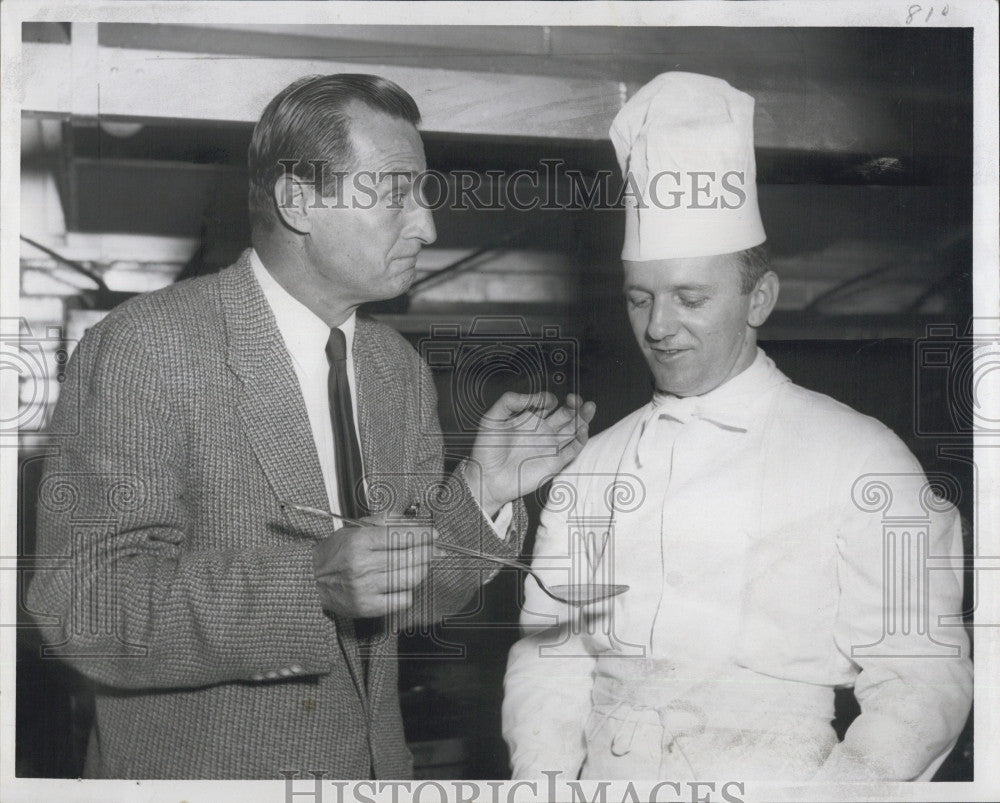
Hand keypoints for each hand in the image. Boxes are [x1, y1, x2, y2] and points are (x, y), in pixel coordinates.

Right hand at [312, 514, 435, 617]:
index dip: (422, 535)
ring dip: (422, 570)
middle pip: (410, 557)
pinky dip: (409, 591)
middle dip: (429, 552)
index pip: (401, 536)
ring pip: (410, 578)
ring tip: (423, 564)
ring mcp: (366, 588)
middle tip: (436, 549)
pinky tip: (405, 584)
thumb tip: (411, 520)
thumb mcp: (353, 528)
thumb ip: (383, 521)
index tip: (433, 535)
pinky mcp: (367, 607)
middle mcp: (363, 565)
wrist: (310, 581)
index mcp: (359, 541)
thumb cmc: (333, 554)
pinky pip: (402, 600)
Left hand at [464, 392, 596, 516]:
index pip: (547, 403)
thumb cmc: (487, 450)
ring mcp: (550, 447)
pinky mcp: (555, 463)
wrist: (487, 478)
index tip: (545, 401)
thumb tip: (531, 397)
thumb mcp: (492, 419)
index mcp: (529, 419)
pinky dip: (581, 440)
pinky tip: (582, 429)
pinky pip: (573, 450)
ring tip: (588, 407)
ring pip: (574, 429)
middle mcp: (542, 431)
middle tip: (576, 399)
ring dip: (583, 418)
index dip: (549, 398)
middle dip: (574, 405)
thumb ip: (509, 402)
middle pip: (566, 414)